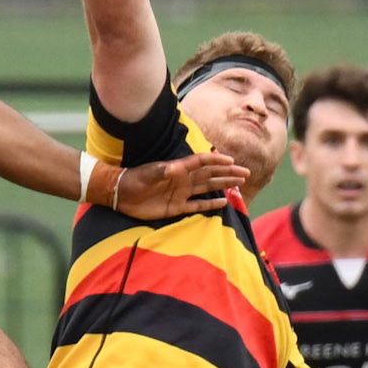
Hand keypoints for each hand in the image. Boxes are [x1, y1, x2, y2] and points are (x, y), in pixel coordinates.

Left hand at [113, 150, 248, 220]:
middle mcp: (183, 180)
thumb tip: (175, 168)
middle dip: (228, 173)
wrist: (121, 195)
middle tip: (245, 172)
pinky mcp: (177, 207)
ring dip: (224, 184)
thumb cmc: (134, 180)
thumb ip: (162, 172)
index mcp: (178, 169)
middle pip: (210, 174)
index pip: (202, 162)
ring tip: (240, 182)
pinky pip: (198, 204)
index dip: (216, 161)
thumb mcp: (148, 174)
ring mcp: (181, 193)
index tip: (231, 161)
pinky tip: (224, 202)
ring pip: (208, 188)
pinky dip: (211, 203)